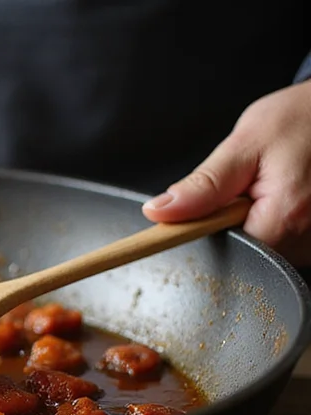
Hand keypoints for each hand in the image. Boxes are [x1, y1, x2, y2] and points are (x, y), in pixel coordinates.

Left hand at [143, 81, 310, 266]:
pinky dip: (276, 220)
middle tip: (250, 186)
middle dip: (237, 222)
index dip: (211, 231)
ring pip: (268, 247)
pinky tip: (284, 196)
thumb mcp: (244, 145)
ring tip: (271, 187)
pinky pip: (287, 241)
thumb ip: (203, 185)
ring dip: (258, 220)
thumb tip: (160, 211)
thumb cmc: (301, 119)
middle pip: (249, 252)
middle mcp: (309, 237)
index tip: (209, 207)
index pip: (228, 251)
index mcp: (286, 216)